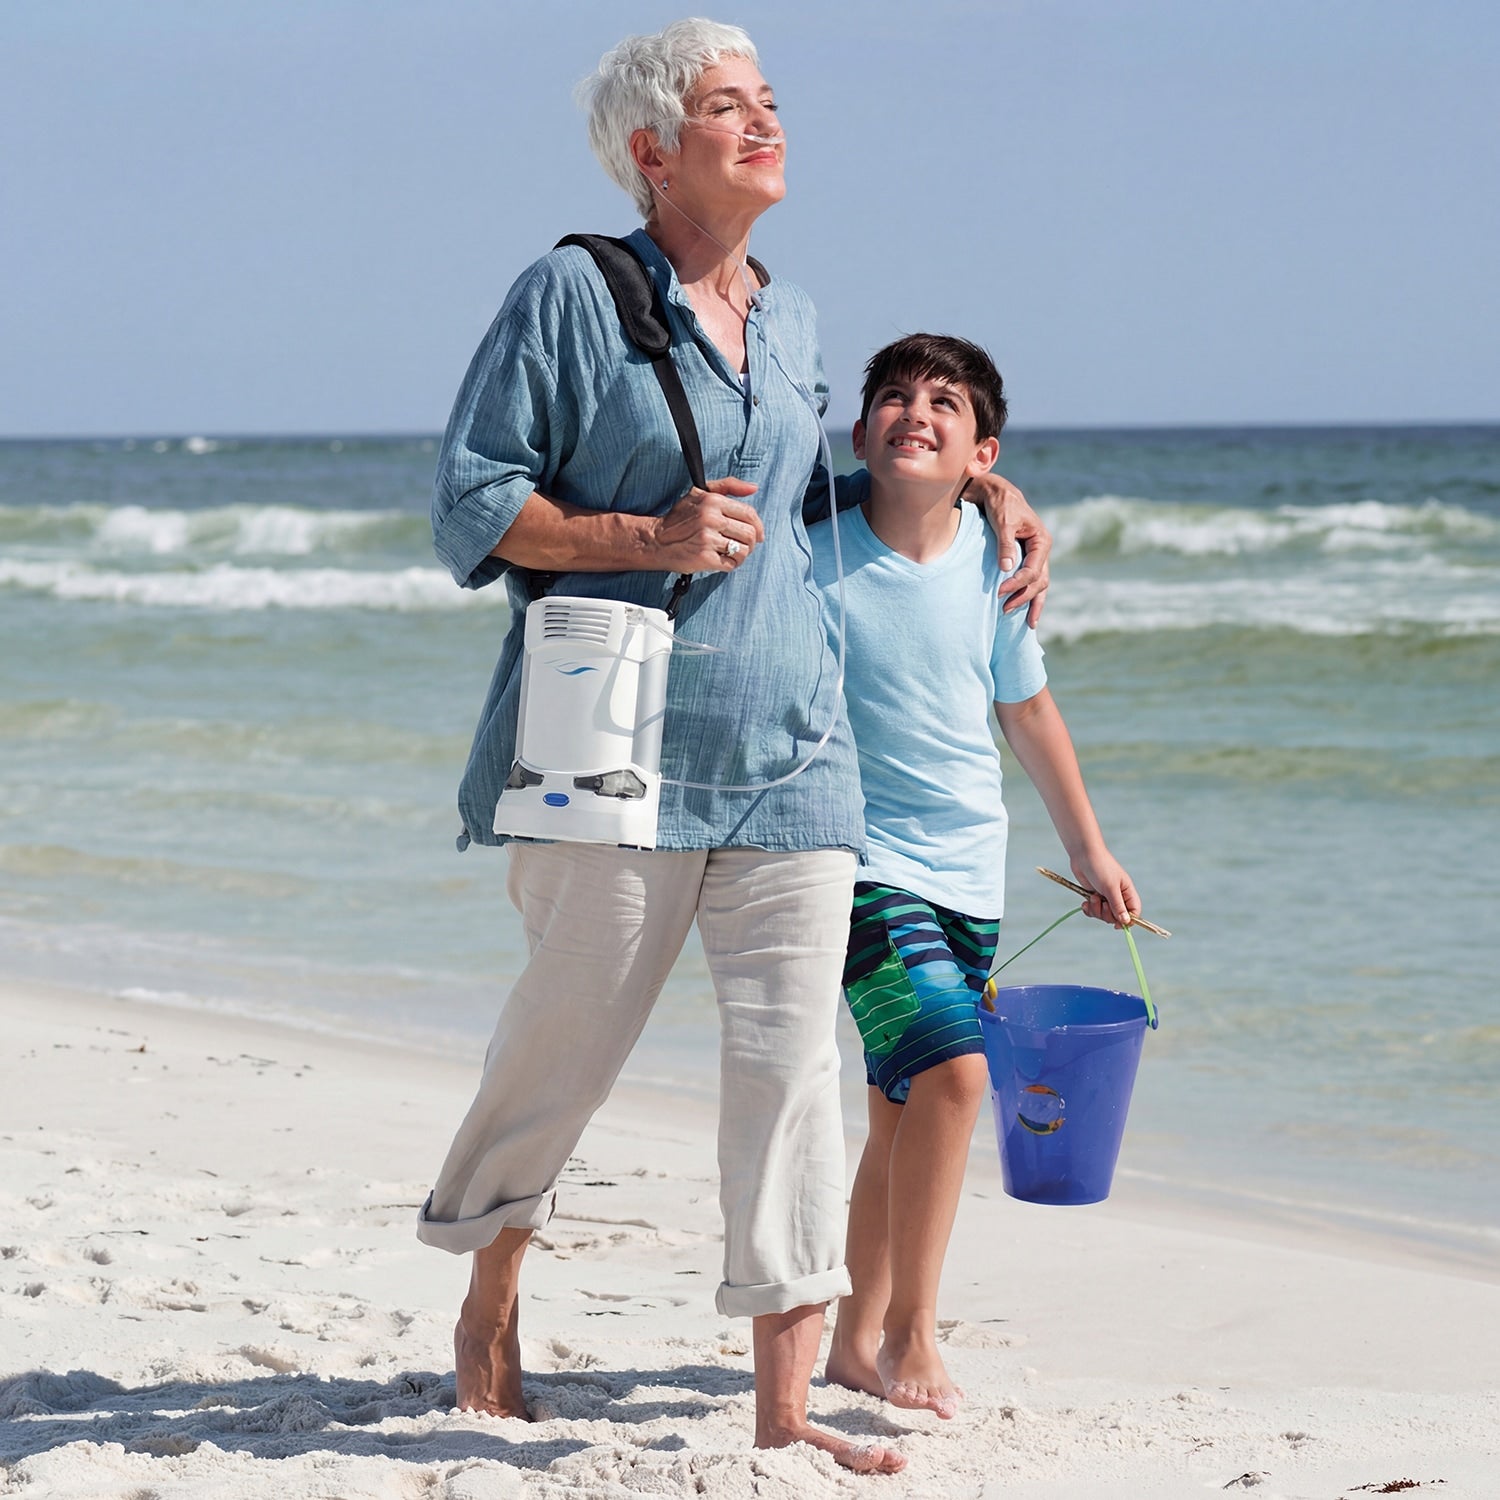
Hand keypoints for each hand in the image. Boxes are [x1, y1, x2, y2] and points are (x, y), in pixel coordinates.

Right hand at [650, 477, 763, 573]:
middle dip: (751, 543)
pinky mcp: (704, 558)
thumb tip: (753, 488)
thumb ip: (728, 486)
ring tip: (732, 553)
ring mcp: (707, 539)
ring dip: (741, 555)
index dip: (758, 527)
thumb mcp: (700, 493)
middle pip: (749, 534)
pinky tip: (722, 560)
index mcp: (713, 501)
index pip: (749, 514)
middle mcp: (711, 518)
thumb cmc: (678, 518)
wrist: (655, 540)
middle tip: (743, 546)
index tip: (758, 535)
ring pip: (743, 550)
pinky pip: (730, 564)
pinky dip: (730, 564)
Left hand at [962, 471, 1051, 626]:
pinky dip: (1028, 597)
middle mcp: (1041, 551)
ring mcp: (1035, 557)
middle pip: (1039, 582)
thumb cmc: (1001, 504)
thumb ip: (1005, 544)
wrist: (995, 493)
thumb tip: (1007, 569)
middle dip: (1024, 598)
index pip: (1033, 571)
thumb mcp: (1003, 521)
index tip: (999, 592)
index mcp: (1041, 541)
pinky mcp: (1024, 559)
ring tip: (1021, 621)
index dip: (1018, 584)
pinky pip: (1030, 582)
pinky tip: (1025, 614)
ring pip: (1038, 586)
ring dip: (1028, 602)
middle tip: (1004, 610)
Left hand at [1069, 850, 1140, 928]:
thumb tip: (1126, 922)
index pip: (1134, 911)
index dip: (1128, 921)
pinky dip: (1089, 909)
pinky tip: (1084, 903)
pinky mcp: (1094, 896)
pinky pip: (1093, 911)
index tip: (1117, 925)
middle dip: (1107, 914)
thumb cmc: (1100, 867)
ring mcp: (1105, 896)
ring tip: (1092, 897)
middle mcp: (1118, 895)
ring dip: (1096, 910)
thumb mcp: (1110, 887)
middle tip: (1102, 903)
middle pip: (1117, 917)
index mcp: (1127, 892)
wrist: (1083, 855)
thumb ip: (1118, 905)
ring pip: (1103, 915)